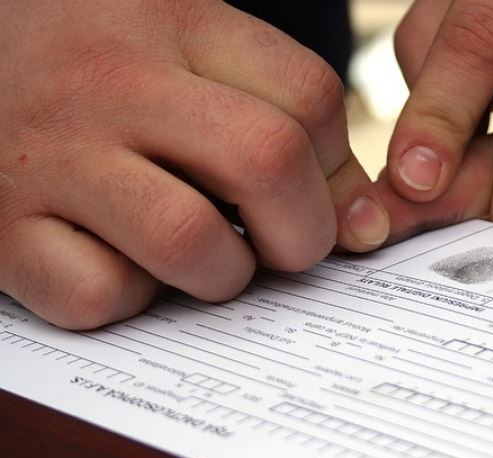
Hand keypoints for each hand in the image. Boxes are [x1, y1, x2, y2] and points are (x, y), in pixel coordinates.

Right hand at [0, 0, 388, 328]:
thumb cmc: (94, 60)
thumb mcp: (183, 44)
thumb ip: (277, 110)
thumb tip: (362, 224)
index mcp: (173, 24)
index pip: (309, 97)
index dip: (341, 166)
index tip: (329, 196)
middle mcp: (114, 85)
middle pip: (265, 162)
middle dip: (303, 230)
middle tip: (285, 242)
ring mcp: (52, 158)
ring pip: (188, 241)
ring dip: (223, 272)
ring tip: (205, 254)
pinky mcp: (4, 232)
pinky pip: (97, 295)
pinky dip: (129, 301)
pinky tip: (121, 264)